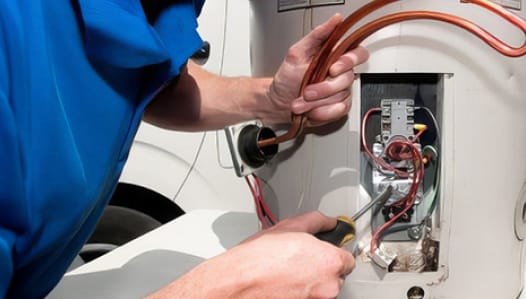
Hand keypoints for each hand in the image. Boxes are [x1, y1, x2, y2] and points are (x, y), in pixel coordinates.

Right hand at [147, 212, 353, 298]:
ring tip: (286, 273)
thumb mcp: (288, 227)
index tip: (323, 251)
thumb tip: (329, 221)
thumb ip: (316, 221)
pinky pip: (307, 298)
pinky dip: (299, 293)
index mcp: (330, 261)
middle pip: (334, 275)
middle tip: (297, 260)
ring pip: (320, 289)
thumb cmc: (258, 258)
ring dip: (309, 282)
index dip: (332, 252)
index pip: (347, 258)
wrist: (238, 282)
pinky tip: (283, 284)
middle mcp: (328, 286)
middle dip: (319, 267)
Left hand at [268, 14, 368, 124]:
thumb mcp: (297, 52)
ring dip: (317, 102)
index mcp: (335, 57)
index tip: (332, 68)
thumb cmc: (287, 78)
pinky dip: (323, 112)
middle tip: (306, 91)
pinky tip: (312, 111)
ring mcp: (341, 91)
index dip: (350, 61)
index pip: (358, 54)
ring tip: (301, 102)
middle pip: (348, 79)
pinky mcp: (339, 107)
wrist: (279, 102)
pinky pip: (340, 110)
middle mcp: (341, 74)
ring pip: (340, 96)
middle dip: (324, 88)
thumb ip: (317, 35)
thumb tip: (335, 20)